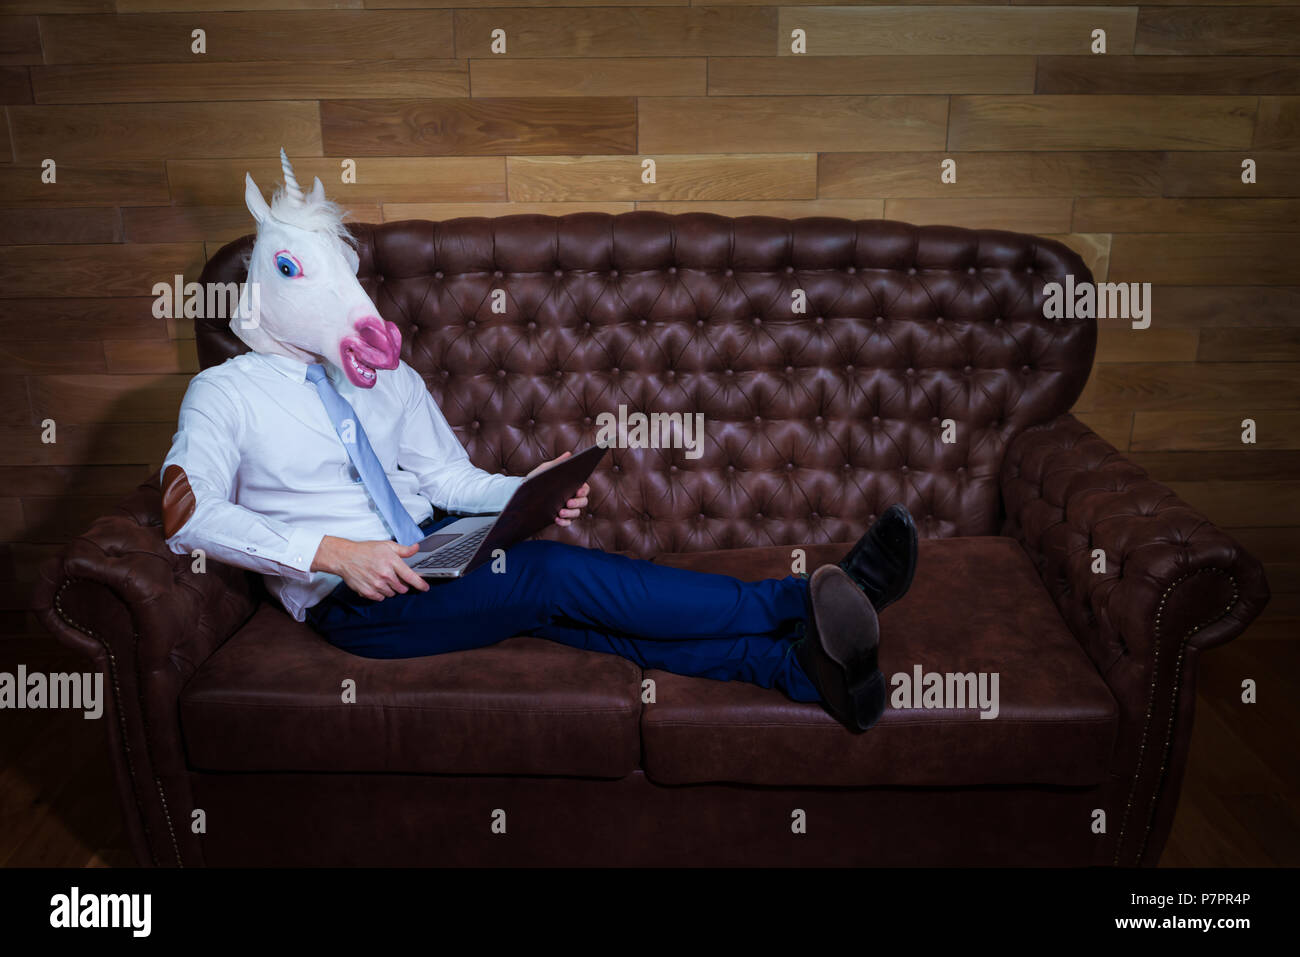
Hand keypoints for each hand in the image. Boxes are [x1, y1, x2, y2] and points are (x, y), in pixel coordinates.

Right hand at [312, 536, 429, 600]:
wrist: (345, 557)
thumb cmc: (365, 550)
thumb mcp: (386, 545)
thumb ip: (403, 550)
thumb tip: (416, 548)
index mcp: (392, 562)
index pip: (411, 577)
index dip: (420, 584)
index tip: (425, 588)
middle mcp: (385, 574)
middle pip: (402, 588)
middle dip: (402, 585)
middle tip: (395, 577)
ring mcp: (376, 584)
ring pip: (392, 594)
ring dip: (391, 589)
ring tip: (383, 579)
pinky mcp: (368, 592)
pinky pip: (380, 598)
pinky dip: (381, 593)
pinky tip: (376, 584)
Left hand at [527, 451, 590, 526]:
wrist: (522, 495)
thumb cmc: (536, 480)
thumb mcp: (545, 470)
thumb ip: (557, 463)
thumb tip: (569, 454)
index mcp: (572, 486)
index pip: (584, 488)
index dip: (583, 490)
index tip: (577, 491)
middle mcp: (572, 498)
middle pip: (583, 502)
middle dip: (577, 503)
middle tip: (568, 502)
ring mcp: (567, 509)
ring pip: (576, 513)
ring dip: (571, 513)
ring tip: (560, 511)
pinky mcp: (560, 518)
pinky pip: (566, 522)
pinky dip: (564, 522)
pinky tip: (557, 519)